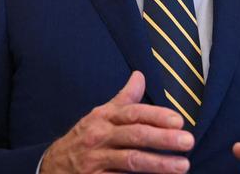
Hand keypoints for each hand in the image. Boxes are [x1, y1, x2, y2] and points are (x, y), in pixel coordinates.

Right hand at [39, 71, 193, 172]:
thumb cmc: (84, 138)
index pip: (133, 113)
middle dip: (163, 139)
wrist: (52, 166)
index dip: (156, 115)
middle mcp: (100, 137)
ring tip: (182, 165)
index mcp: (104, 118)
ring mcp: (96, 161)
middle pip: (135, 136)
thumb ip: (124, 98)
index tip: (178, 120)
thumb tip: (140, 75)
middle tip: (188, 141)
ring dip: (158, 164)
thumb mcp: (101, 115)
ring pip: (130, 161)